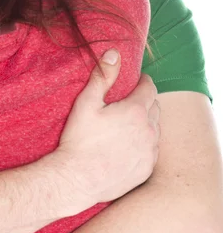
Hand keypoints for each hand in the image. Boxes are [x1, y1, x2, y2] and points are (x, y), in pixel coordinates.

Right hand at [53, 49, 159, 209]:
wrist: (76, 179)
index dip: (143, 81)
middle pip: (154, 107)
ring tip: (128, 125)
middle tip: (128, 103)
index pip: (149, 88)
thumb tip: (114, 53)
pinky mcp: (146, 168)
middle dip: (145, 101)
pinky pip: (152, 150)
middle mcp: (148, 130)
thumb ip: (103, 76)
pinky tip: (128, 145)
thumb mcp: (86, 103)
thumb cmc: (78, 140)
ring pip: (155, 129)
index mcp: (135, 110)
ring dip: (146, 123)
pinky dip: (144, 144)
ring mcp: (150, 151)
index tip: (138, 81)